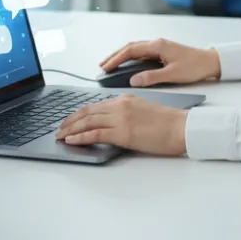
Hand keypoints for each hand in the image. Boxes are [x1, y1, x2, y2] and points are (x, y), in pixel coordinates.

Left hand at [55, 95, 187, 155]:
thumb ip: (127, 113)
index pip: (96, 105)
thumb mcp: (144, 111)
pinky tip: (71, 140)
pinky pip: (95, 134)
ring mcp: (120, 118)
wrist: (181, 128)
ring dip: (70, 129)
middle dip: (70, 121)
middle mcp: (120, 105)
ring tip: (60, 136)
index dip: (79, 113)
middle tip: (59, 128)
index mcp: (125, 99)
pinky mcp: (122, 133)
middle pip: (87, 112)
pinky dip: (80, 137)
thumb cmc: (169, 123)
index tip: (70, 120)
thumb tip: (113, 124)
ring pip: (87, 122)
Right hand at [99, 38, 220, 86]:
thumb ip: (152, 77)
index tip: (105, 67)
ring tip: (110, 66)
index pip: (131, 50)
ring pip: (135, 50)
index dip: (116, 58)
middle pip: (130, 47)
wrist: (210, 62)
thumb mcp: (172, 75)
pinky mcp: (162, 52)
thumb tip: (134, 80)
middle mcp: (157, 44)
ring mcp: (159, 47)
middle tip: (102, 66)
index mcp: (158, 46)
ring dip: (122, 56)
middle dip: (115, 56)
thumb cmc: (195, 66)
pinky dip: (131, 58)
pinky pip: (142, 53)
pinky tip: (127, 66)